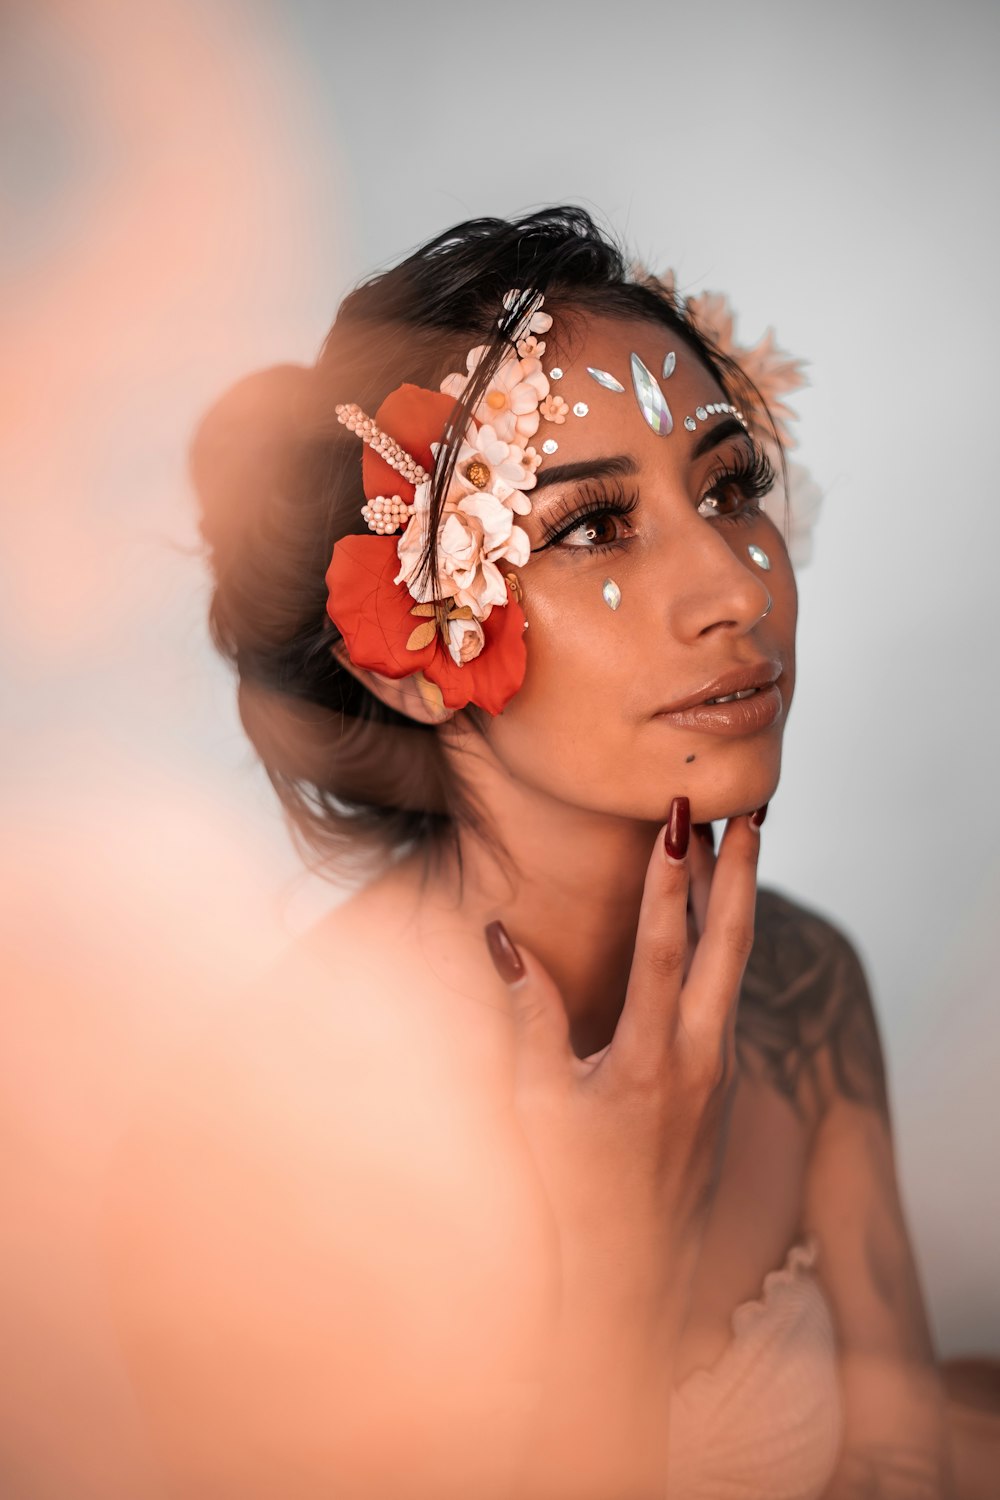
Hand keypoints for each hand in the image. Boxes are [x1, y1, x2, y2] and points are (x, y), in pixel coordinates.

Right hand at [486, 802, 762, 1285]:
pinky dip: (721, 947)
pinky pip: (725, 995)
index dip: (670, 880)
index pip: (664, 950)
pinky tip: (709, 924)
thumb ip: (529, 1014)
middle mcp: (700, 1062)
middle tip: (746, 812)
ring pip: (733, 969)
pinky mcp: (720, 1084)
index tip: (678, 820)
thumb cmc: (570, 1190)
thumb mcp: (537, 1103)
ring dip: (733, 904)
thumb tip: (501, 937)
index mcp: (651, 1063)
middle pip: (730, 948)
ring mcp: (718, 1073)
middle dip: (738, 874)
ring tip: (733, 845)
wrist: (629, 1276)